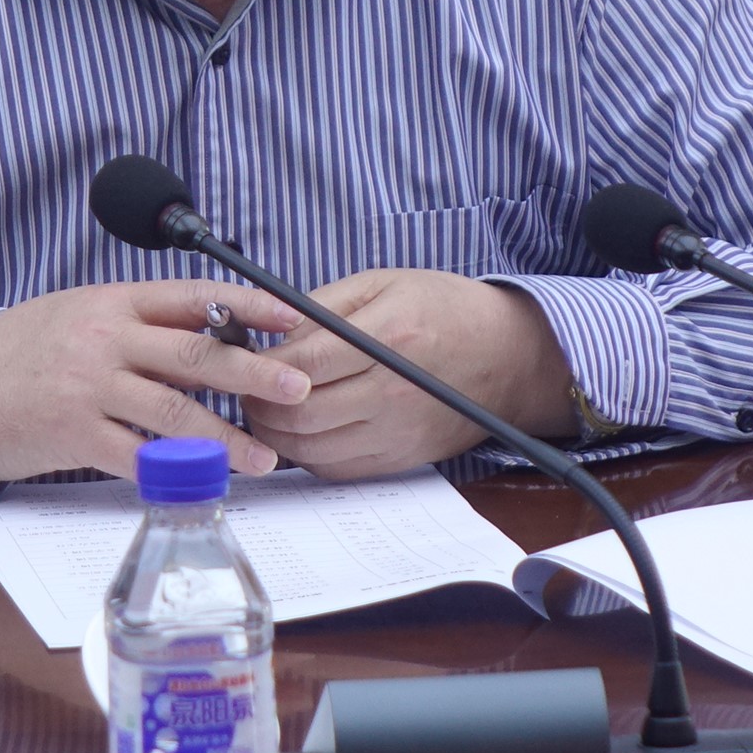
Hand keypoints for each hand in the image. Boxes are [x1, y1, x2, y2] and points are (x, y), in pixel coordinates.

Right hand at [0, 281, 308, 482]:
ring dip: (226, 437)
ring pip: (173, 412)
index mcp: (115, 302)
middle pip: (194, 353)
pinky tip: (204, 483)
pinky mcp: (71, 434)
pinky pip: (134, 455)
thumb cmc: (28, 348)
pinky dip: (174, 470)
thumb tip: (216, 333)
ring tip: (265, 458)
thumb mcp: (85, 313)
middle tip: (299, 387)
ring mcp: (89, 387)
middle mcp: (106, 340)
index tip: (294, 317)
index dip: (249, 306)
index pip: (195, 296)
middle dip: (253, 371)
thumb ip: (143, 322)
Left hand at [242, 269, 575, 479]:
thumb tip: (269, 334)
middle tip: (245, 389)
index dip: (261, 366)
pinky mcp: (402, 457)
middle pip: (300, 414)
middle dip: (258, 404)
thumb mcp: (383, 283)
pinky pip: (337, 469)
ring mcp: (398, 430)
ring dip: (277, 434)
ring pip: (312, 448)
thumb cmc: (445, 310)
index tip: (244, 358)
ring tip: (266, 410)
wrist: (508, 356)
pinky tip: (301, 432)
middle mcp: (393, 391)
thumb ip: (322, 306)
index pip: (303, 365)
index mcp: (388, 337)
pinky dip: (307, 455)